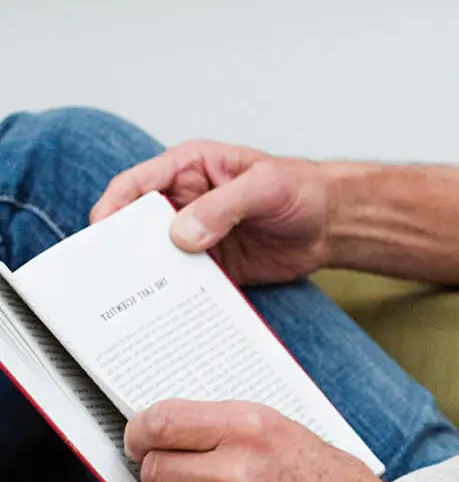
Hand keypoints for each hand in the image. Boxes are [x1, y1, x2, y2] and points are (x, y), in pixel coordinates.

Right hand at [92, 140, 334, 285]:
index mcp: (189, 168)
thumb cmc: (302, 189)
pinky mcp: (211, 265)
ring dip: (146, 277)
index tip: (102, 232)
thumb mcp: (266, 187)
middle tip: (113, 275)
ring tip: (134, 301)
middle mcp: (185, 201)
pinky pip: (182, 282)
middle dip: (122, 248)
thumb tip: (182, 234)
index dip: (113, 207)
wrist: (334, 222)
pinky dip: (173, 296)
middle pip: (136, 225)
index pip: (136, 184)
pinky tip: (167, 312)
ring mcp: (195, 236)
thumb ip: (223, 206)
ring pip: (155, 257)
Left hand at [127, 399, 458, 481]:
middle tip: (192, 479)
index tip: (140, 438)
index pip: (161, 422)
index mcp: (255, 431)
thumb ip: (238, 433)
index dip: (142, 431)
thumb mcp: (299, 439)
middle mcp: (234, 474)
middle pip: (154, 469)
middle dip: (166, 474)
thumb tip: (180, 434)